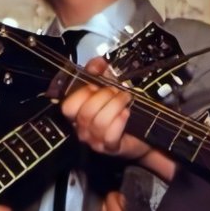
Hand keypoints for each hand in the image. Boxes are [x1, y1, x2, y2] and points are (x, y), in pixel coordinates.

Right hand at [59, 57, 174, 181]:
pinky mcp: (110, 148)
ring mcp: (95, 141)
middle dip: (104, 96)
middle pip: (85, 112)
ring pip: (99, 122)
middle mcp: (82, 130)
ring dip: (115, 105)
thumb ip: (98, 71)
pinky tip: (126, 114)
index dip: (82, 93)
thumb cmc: (119, 109)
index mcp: (77, 115)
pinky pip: (110, 135)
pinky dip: (120, 121)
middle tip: (117, 91)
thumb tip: (98, 62)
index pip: (67, 107)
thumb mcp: (107, 85)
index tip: (96, 86)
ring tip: (125, 100)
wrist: (141, 131)